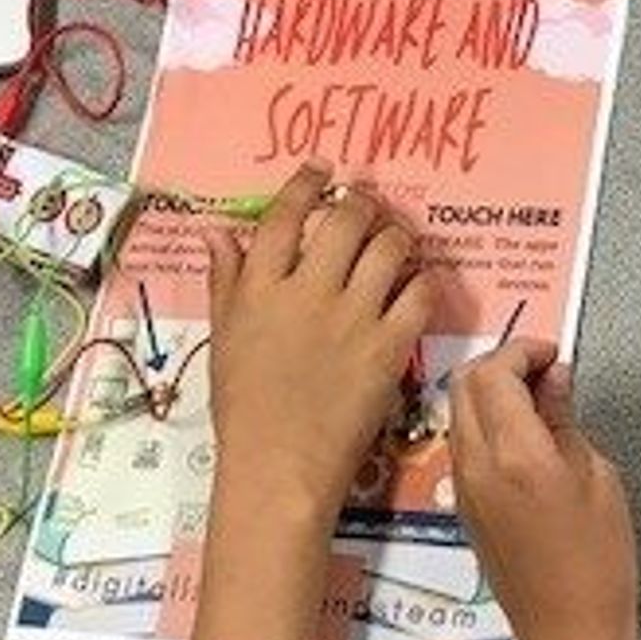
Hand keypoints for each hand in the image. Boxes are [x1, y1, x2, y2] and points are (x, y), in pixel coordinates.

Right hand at [201, 162, 434, 523]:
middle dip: (361, 204)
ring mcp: (353, 317)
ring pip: (388, 247)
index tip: (321, 171)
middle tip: (366, 207)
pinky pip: (418, 293)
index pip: (284, 216)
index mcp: (260, 288)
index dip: (306, 184)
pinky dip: (421, 280)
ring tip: (394, 240)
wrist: (278, 468)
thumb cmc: (243, 409)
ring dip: (395, 235)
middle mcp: (308, 291)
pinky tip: (415, 283)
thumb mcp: (222, 340)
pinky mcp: (389, 346)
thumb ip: (225, 282)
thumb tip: (219, 232)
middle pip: (345, 220)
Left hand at [452, 339, 637, 639]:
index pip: (494, 372)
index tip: (552, 354)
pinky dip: (486, 423)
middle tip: (543, 370)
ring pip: (458, 411)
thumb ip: (565, 419)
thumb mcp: (597, 476)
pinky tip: (524, 435)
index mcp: (515, 453)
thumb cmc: (598, 558)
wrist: (567, 629)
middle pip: (463, 383)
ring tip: (537, 402)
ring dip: (489, 392)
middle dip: (499, 363)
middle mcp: (477, 465)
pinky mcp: (463, 505)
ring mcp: (463, 486)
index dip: (522, 350)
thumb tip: (553, 380)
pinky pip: (463, 443)